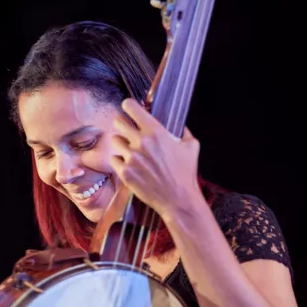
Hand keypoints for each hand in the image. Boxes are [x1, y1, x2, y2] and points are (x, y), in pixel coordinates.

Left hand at [110, 98, 202, 218]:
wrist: (178, 199)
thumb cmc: (185, 173)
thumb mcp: (191, 146)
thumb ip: (183, 131)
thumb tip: (180, 125)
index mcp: (156, 131)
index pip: (131, 107)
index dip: (128, 106)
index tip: (129, 108)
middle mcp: (141, 142)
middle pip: (117, 121)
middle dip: (122, 124)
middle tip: (128, 130)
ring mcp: (131, 158)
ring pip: (115, 141)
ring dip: (122, 144)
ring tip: (132, 152)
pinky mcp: (125, 172)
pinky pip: (115, 159)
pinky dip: (120, 162)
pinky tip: (130, 166)